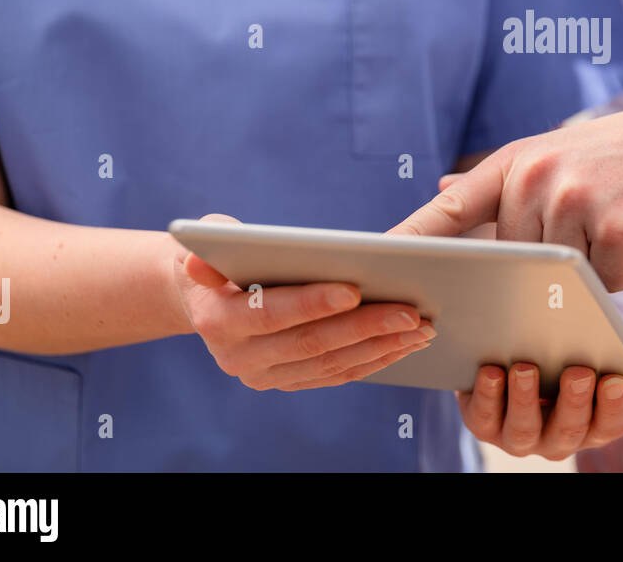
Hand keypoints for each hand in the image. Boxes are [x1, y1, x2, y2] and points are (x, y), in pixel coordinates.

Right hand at [171, 215, 436, 390]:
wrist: (205, 297)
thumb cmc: (220, 255)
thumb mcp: (209, 239)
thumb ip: (214, 242)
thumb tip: (200, 257)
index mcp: (217, 321)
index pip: (270, 314)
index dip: (312, 303)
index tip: (354, 289)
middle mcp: (239, 358)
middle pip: (311, 344)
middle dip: (365, 327)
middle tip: (411, 312)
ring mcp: (265, 376)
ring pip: (331, 365)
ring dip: (381, 347)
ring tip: (421, 328)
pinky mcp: (288, 382)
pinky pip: (338, 375)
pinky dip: (375, 360)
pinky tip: (405, 343)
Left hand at [391, 101, 622, 290]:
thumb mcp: (558, 150)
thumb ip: (504, 180)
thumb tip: (442, 188)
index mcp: (519, 159)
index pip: (452, 206)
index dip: (412, 237)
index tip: (377, 261)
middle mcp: (539, 178)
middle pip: (511, 260)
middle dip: (533, 270)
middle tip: (564, 249)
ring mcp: (577, 205)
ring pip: (554, 278)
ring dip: (581, 273)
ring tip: (613, 228)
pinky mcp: (617, 235)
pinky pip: (598, 287)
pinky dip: (616, 277)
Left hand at [458, 362, 622, 461]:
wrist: (518, 351)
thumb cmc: (572, 362)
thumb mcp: (611, 369)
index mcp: (592, 425)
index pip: (609, 425)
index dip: (613, 406)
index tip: (618, 379)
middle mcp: (557, 438)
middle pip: (568, 430)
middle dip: (573, 402)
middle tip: (579, 371)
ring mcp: (519, 434)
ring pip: (523, 429)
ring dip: (524, 400)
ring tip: (527, 368)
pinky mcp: (483, 421)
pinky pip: (482, 417)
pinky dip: (486, 395)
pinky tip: (490, 369)